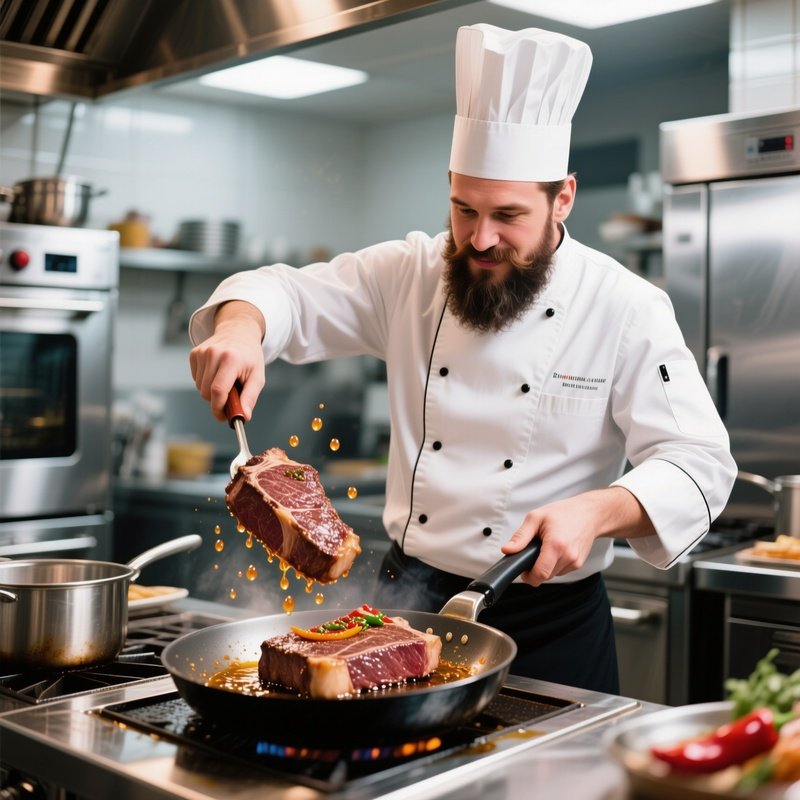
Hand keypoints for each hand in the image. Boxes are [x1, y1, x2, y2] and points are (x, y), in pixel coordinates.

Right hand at [189, 301, 265, 420]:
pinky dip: (205, 381)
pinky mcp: (194, 353)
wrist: (239, 331)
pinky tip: (216, 372)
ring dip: (211, 391)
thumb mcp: (257, 376)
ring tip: (226, 380)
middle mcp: (214, 354)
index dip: (219, 408)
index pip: (218, 390)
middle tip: (230, 397)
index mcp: (231, 359)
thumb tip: (243, 417)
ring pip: (200, 387)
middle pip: (206, 392)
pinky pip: (196, 379)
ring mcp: (202, 352)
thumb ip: (250, 397)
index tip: (223, 417)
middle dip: (217, 401)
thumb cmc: (250, 356)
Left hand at [501, 487, 653, 586]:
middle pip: (545, 576)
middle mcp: (568, 556)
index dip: (528, 576)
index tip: (523, 571)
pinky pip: (560, 570)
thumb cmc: (563, 513)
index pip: (540, 574)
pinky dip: (554, 563)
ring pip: (552, 574)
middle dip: (535, 568)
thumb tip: (507, 550)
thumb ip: (520, 537)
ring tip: (546, 546)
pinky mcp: (579, 564)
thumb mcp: (536, 518)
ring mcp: (575, 562)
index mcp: (556, 545)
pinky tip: (556, 549)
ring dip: (545, 565)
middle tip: (534, 551)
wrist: (590, 513)